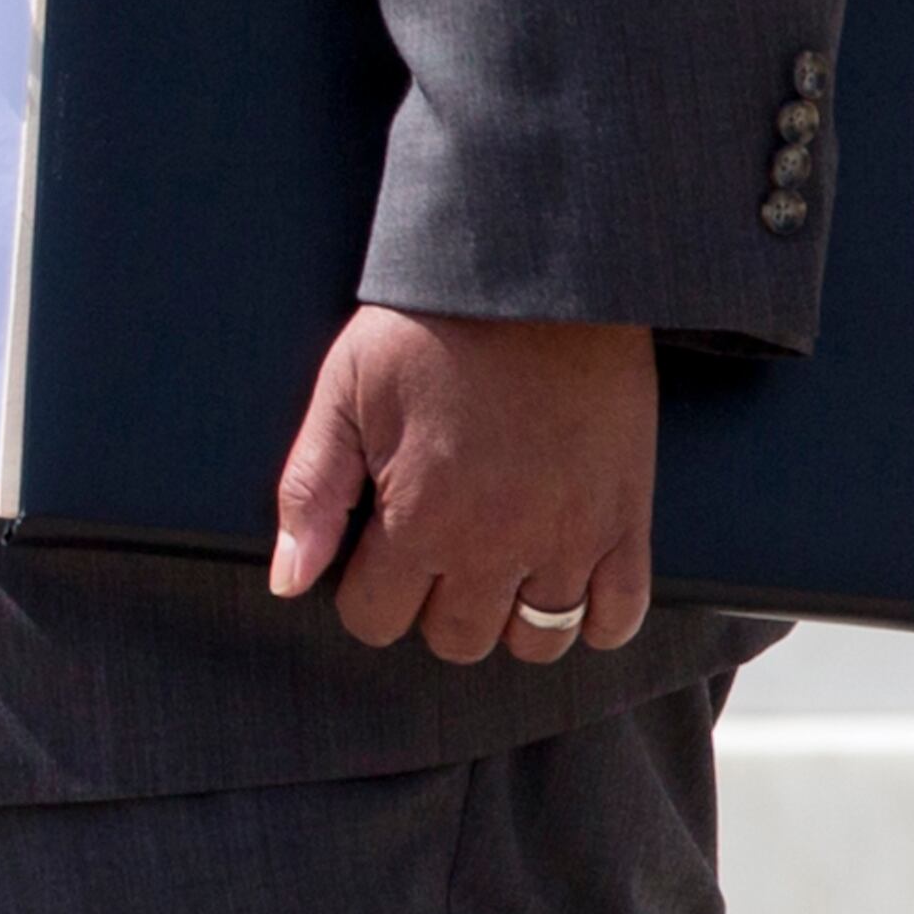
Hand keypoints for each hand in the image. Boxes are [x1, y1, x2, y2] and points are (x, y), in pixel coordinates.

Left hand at [269, 308, 656, 666]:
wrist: (536, 272)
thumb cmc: (432, 324)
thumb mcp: (345, 391)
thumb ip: (310, 491)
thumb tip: (288, 580)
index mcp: (420, 518)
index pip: (376, 619)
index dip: (366, 590)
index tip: (376, 552)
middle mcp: (496, 545)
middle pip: (455, 639)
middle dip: (434, 606)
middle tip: (437, 552)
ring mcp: (569, 536)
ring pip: (536, 641)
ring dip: (510, 617)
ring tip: (499, 569)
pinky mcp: (626, 518)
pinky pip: (619, 615)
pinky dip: (598, 618)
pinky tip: (567, 582)